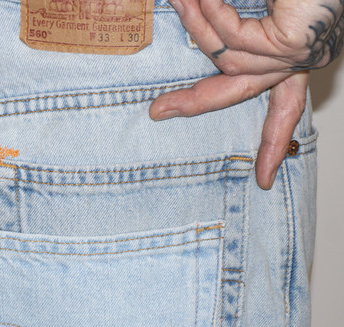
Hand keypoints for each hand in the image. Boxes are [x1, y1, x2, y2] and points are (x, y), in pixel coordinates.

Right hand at [150, 0, 343, 188]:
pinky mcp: (291, 42)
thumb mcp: (257, 8)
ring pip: (228, 61)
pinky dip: (210, 15)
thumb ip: (233, 24)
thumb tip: (202, 35)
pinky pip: (233, 41)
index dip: (273, 138)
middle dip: (198, 103)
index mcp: (299, 50)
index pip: (285, 102)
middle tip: (159, 111)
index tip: (265, 174)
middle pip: (243, 91)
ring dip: (198, 25)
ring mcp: (299, 52)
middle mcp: (303, 57)